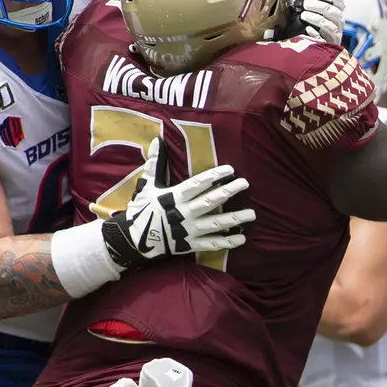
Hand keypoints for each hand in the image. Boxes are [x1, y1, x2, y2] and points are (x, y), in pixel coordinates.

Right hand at [101, 140, 255, 266]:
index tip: (230, 169)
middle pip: (211, 201)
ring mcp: (189, 230)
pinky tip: (241, 238)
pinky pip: (211, 244)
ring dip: (235, 219)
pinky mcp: (190, 245)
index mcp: (175, 196)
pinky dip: (227, 242)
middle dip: (229, 192)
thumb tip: (157, 140)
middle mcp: (185, 212)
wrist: (133, 240)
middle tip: (245, 184)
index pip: (198, 183)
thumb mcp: (146, 185)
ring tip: (252, 214)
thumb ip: (154, 164)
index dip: (215, 176)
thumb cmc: (142, 209)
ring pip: (216, 223)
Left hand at [287, 0, 345, 45]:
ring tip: (303, 16)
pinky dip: (316, 33)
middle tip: (304, 4)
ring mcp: (335, 36)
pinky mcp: (328, 47)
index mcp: (335, 11)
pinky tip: (308, 29)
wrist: (294, 39)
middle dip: (318, 6)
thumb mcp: (306, 6)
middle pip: (335, 12)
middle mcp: (338, 23)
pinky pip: (325, 39)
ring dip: (316, 19)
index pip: (339, 1)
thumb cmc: (301, 21)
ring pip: (331, 26)